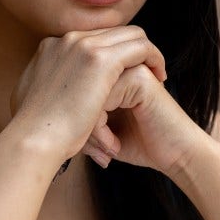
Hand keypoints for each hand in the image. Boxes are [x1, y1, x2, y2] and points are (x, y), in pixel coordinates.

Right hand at [10, 27, 166, 164]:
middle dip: (134, 50)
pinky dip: (154, 59)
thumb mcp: (34, 99)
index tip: (126, 74)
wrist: (33, 140)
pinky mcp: (100, 59)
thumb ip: (48, 85)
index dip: (116, 54)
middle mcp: (67, 39)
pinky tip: (159, 78)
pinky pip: (141, 47)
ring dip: (148, 53)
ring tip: (158, 76)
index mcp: (52, 47)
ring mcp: (83, 45)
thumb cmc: (35, 133)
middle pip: (115, 32)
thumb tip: (57, 88)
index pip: (95, 38)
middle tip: (148, 72)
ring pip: (131, 34)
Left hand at [84, 63, 208, 174]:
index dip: (76, 120)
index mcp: (107, 68)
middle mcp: (117, 63)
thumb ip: (79, 109)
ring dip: (90, 129)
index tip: (89, 147)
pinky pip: (100, 100)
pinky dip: (99, 129)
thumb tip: (43, 112)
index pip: (72, 85)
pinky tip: (112, 147)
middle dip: (79, 124)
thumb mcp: (99, 126)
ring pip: (85, 95)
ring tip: (102, 151)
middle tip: (94, 151)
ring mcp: (129, 68)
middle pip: (75, 89)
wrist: (176, 156)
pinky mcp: (139, 79)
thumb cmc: (137, 144)